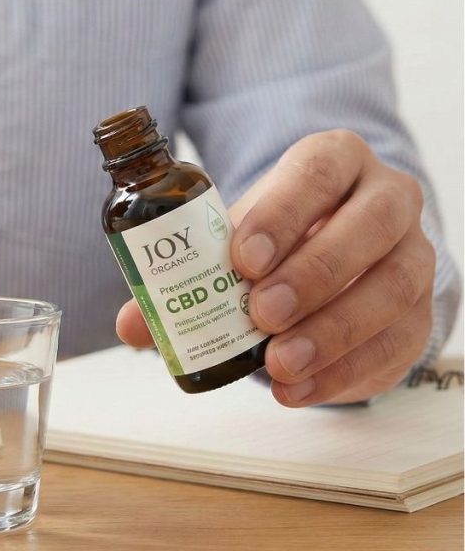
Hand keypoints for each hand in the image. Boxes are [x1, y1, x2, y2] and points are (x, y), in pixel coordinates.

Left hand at [116, 130, 435, 405]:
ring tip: (278, 363)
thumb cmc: (278, 238)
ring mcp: (412, 254)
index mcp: (335, 161)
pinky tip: (296, 389)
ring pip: (392, 286)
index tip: (242, 259)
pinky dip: (343, 372)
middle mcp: (386, 199)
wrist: (334, 256)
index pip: (317, 173)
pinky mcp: (418, 313)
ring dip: (333, 330)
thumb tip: (133, 324)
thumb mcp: (234, 241)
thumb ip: (186, 276)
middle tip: (262, 314)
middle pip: (368, 226)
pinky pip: (395, 342)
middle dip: (313, 273)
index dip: (282, 214)